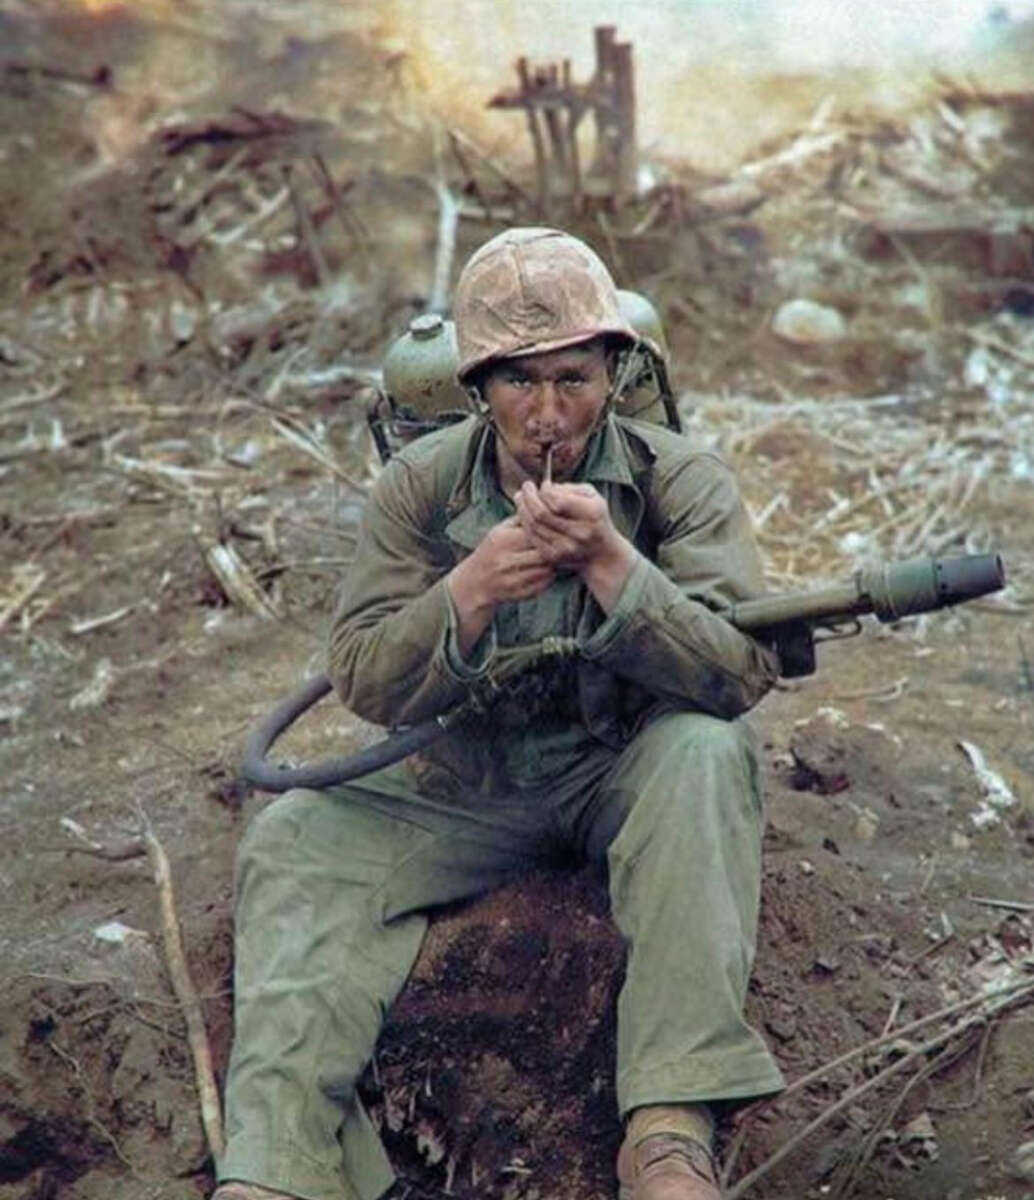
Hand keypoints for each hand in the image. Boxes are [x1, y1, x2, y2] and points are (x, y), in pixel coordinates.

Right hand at [447, 516, 554, 654]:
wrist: (474, 583)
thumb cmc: (491, 551)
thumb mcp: (500, 530)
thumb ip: (521, 519)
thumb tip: (544, 505)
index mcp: (504, 540)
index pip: (536, 533)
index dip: (549, 532)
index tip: (556, 531)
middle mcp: (506, 561)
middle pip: (543, 553)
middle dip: (554, 550)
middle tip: (561, 546)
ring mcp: (512, 580)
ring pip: (546, 570)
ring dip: (555, 565)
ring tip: (556, 559)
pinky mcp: (518, 594)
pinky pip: (543, 585)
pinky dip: (549, 578)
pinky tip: (548, 572)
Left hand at [513, 481, 636, 610]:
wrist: (602, 554)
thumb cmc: (595, 517)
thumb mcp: (592, 496)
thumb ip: (569, 488)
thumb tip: (544, 487)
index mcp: (592, 514)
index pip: (558, 501)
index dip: (545, 491)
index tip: (540, 484)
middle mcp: (580, 533)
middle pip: (542, 514)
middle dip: (528, 498)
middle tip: (525, 488)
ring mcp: (566, 548)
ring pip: (534, 526)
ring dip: (522, 509)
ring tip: (520, 497)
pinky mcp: (554, 557)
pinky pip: (532, 537)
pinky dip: (525, 523)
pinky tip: (524, 514)